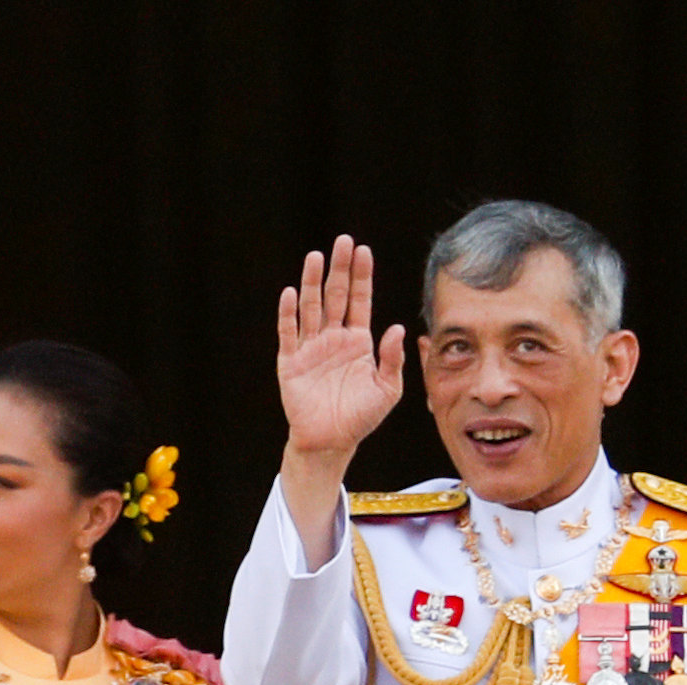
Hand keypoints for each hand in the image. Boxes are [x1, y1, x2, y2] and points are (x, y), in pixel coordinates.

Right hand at [278, 234, 405, 459]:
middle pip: (336, 296)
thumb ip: (392, 360)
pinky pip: (289, 333)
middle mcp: (334, 339)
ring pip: (311, 308)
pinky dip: (288, 314)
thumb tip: (397, 328)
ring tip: (316, 257)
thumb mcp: (387, 390)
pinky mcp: (291, 362)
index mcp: (358, 342)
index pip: (360, 301)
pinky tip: (291, 293)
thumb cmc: (361, 417)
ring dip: (313, 283)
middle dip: (339, 269)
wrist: (331, 442)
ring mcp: (311, 348)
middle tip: (343, 241)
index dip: (361, 277)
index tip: (364, 251)